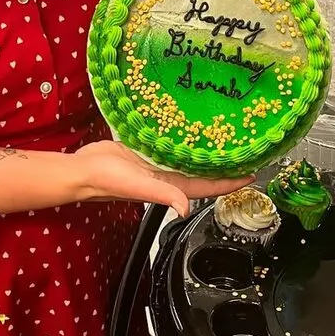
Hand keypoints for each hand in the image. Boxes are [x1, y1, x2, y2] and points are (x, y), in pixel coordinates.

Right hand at [74, 139, 253, 217]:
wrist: (82, 169)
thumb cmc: (106, 181)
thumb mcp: (138, 186)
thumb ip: (162, 194)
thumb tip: (185, 207)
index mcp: (170, 186)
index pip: (208, 185)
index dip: (230, 182)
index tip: (252, 173)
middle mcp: (167, 175)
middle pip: (203, 171)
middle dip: (224, 166)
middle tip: (245, 153)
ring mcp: (156, 162)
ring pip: (188, 158)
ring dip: (205, 152)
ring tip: (224, 139)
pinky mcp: (145, 149)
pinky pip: (170, 145)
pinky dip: (183, 139)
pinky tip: (190, 128)